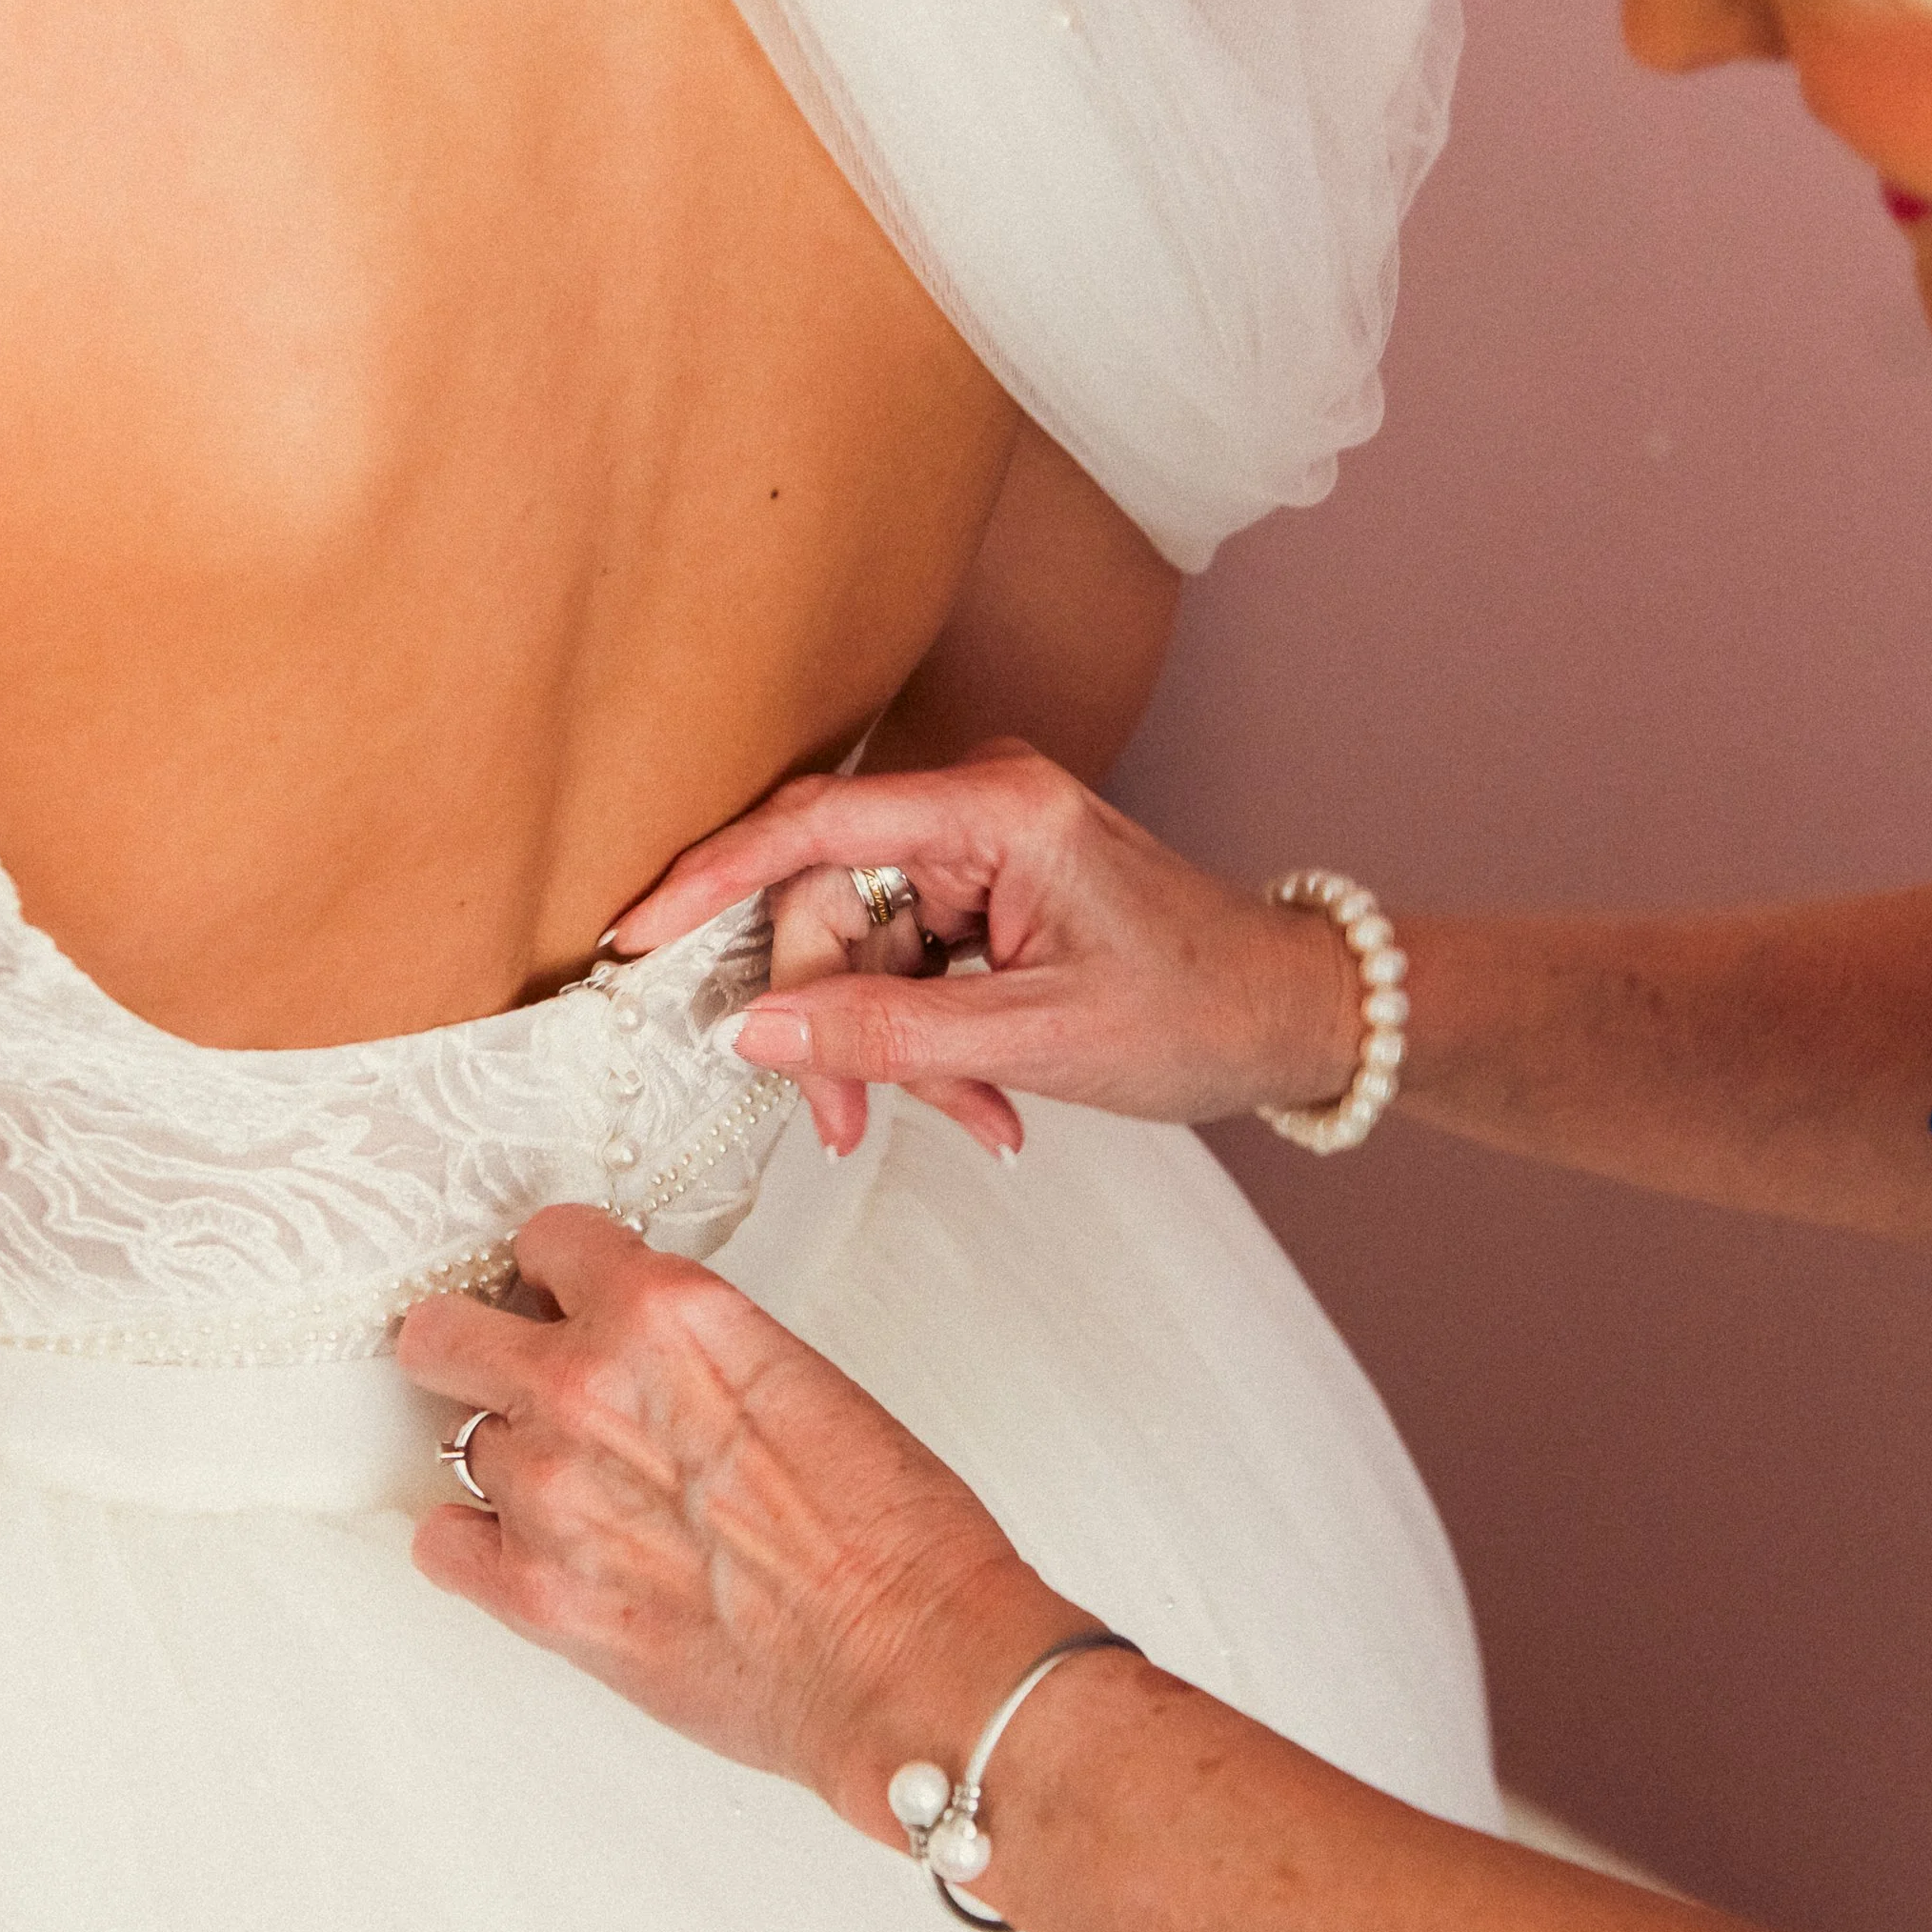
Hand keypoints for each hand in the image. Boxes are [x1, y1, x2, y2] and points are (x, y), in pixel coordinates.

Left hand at [399, 1207, 1080, 1835]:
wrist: (910, 1662)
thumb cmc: (892, 1534)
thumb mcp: (794, 1377)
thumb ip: (688, 1353)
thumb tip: (637, 1359)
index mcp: (666, 1310)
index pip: (546, 1240)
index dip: (555, 1276)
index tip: (562, 1301)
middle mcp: (587, 1383)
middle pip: (441, 1333)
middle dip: (476, 1349)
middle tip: (521, 1382)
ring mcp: (547, 1489)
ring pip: (452, 1441)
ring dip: (507, 1458)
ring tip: (579, 1494)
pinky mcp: (533, 1593)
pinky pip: (442, 1545)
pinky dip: (478, 1548)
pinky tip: (536, 1554)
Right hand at [611, 743, 1361, 1157]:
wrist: (1294, 1014)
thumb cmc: (1200, 1010)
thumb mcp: (1036, 1041)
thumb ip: (887, 1035)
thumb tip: (753, 1034)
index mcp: (994, 808)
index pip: (811, 827)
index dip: (711, 882)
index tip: (637, 939)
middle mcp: (977, 806)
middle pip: (827, 901)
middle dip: (830, 1021)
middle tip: (844, 1125)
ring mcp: (979, 848)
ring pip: (862, 948)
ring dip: (890, 1049)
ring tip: (965, 1123)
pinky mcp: (985, 892)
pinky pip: (906, 965)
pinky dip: (926, 1043)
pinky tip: (982, 1108)